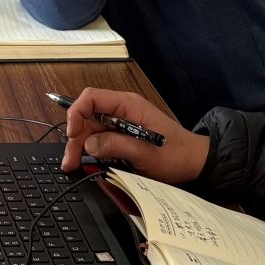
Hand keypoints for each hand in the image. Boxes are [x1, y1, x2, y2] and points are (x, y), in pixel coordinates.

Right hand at [61, 88, 208, 181]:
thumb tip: (88, 145)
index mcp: (128, 105)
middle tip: (69, 162)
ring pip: (90, 130)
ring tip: (73, 166)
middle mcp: (121, 111)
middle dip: (75, 138)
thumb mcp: (146, 152)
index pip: (91, 98)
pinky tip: (85, 163)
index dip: (76, 113)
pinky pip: (100, 140)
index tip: (72, 135)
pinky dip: (90, 151)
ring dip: (80, 147)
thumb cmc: (175, 155)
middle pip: (87, 117)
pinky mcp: (122, 136)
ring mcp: (121, 123)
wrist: (194, 163)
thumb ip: (116, 145)